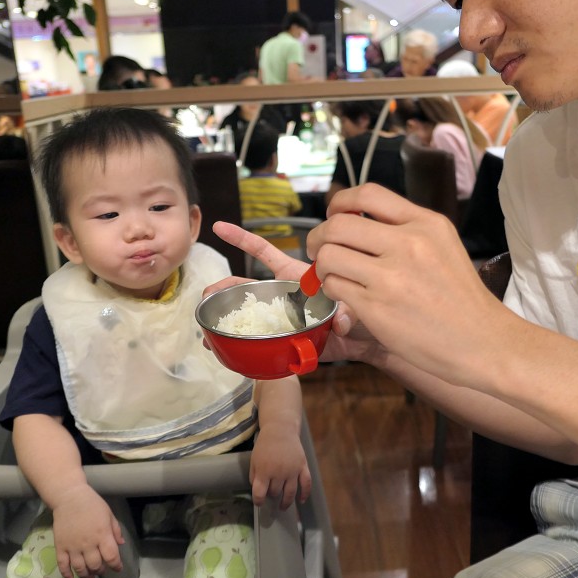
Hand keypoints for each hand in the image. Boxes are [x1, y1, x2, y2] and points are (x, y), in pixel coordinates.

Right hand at [50, 485, 123, 577]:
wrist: (69, 497)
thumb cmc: (92, 504)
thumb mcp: (109, 514)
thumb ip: (116, 530)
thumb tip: (121, 544)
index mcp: (102, 534)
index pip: (111, 556)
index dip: (116, 565)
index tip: (118, 568)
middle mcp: (88, 543)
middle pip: (96, 565)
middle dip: (101, 570)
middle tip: (102, 569)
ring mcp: (73, 546)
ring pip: (80, 568)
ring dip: (86, 575)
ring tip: (90, 576)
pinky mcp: (60, 546)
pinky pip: (62, 564)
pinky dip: (66, 574)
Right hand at [209, 221, 381, 363]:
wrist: (371, 341)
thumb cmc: (366, 308)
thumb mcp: (357, 300)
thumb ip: (349, 309)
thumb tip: (342, 323)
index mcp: (297, 277)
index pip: (266, 253)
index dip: (243, 239)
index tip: (221, 227)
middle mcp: (286, 296)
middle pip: (247, 287)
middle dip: (223, 288)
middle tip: (206, 295)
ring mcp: (283, 319)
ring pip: (247, 315)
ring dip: (226, 318)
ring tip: (207, 329)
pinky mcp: (286, 341)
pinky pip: (259, 342)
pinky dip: (239, 346)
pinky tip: (222, 350)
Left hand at [250, 422, 311, 509]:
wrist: (281, 429)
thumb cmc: (265, 445)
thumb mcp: (254, 460)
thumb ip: (254, 476)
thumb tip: (258, 491)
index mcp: (264, 470)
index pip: (260, 493)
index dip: (258, 501)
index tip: (259, 503)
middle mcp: (279, 472)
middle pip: (275, 492)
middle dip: (272, 495)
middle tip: (271, 494)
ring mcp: (292, 470)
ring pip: (290, 492)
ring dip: (286, 502)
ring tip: (282, 507)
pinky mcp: (302, 466)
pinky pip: (306, 483)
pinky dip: (305, 494)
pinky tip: (301, 501)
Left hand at [308, 184, 503, 386]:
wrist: (482, 341)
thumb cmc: (460, 298)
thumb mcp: (443, 245)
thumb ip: (406, 229)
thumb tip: (358, 221)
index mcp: (425, 223)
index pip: (368, 194)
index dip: (340, 202)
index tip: (334, 216)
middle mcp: (407, 244)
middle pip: (338, 225)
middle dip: (318, 237)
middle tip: (319, 249)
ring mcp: (390, 276)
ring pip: (329, 256)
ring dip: (323, 266)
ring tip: (333, 276)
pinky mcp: (376, 307)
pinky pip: (334, 287)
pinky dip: (331, 290)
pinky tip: (344, 296)